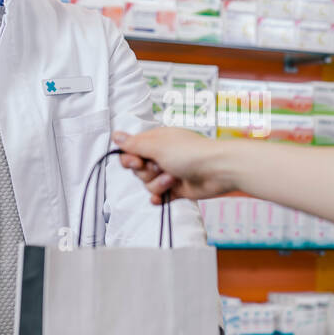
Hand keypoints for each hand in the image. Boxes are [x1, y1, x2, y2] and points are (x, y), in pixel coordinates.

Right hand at [112, 127, 235, 202]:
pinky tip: (162, 198)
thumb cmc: (191, 153)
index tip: (136, 162)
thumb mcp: (157, 146)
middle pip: (139, 170)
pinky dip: (160, 198)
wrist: (218, 170)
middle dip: (147, 172)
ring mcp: (170, 173)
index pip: (131, 151)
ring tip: (173, 179)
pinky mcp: (177, 189)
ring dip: (158, 184)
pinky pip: (160, 197)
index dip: (130, 159)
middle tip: (160, 168)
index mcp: (157, 141)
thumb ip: (134, 144)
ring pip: (149, 184)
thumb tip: (115, 136)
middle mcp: (162, 156)